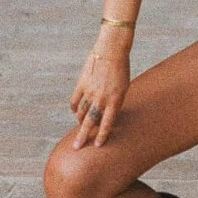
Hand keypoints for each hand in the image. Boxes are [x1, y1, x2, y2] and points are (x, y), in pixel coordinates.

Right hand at [69, 33, 130, 148]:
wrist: (111, 49)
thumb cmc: (121, 69)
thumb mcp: (123, 88)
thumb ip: (115, 102)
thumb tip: (106, 115)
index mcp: (115, 99)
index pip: (107, 122)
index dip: (102, 135)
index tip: (98, 146)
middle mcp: (101, 98)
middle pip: (90, 121)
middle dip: (83, 136)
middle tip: (77, 147)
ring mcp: (90, 91)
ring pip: (81, 112)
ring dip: (80, 122)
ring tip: (79, 129)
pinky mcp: (81, 84)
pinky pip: (75, 101)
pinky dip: (75, 109)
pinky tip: (76, 113)